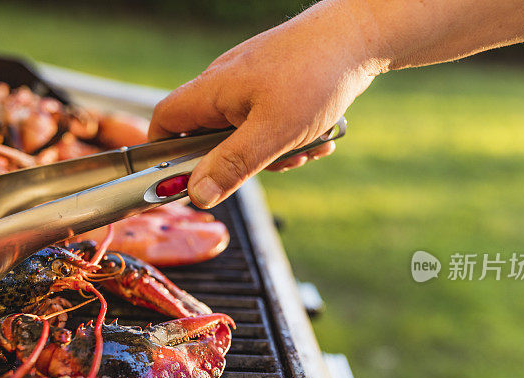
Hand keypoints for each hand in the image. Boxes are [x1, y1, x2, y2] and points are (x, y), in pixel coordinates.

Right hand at [148, 0, 377, 207]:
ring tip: (302, 149)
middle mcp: (224, 84)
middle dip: (238, 162)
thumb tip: (198, 195)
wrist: (358, 37)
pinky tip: (316, 137)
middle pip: (208, 136)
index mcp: (212, 91)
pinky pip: (268, 122)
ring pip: (244, 133)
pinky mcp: (273, 85)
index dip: (165, 153)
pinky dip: (287, 137)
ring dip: (271, 153)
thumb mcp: (272, 132)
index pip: (164, 122)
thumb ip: (232, 165)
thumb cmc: (315, 76)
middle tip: (270, 165)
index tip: (184, 180)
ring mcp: (249, 84)